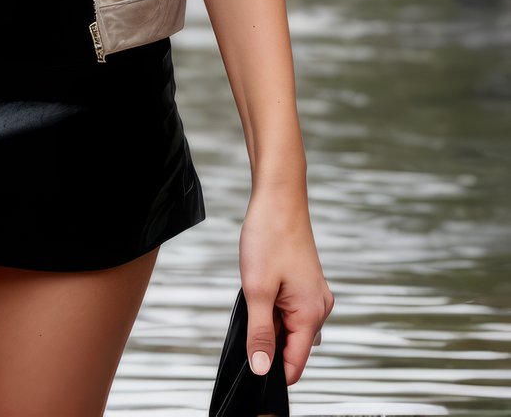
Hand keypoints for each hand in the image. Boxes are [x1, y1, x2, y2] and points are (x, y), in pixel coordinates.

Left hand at [239, 185, 333, 385]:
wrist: (278, 196)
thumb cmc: (269, 236)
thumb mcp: (257, 290)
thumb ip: (259, 334)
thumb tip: (261, 370)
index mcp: (311, 314)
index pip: (294, 364)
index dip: (270, 369)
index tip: (248, 360)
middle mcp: (319, 308)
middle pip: (290, 346)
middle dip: (266, 338)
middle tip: (249, 310)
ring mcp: (314, 294)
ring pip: (288, 326)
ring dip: (268, 319)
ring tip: (255, 291)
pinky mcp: (306, 283)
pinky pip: (289, 307)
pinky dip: (272, 304)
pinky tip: (261, 284)